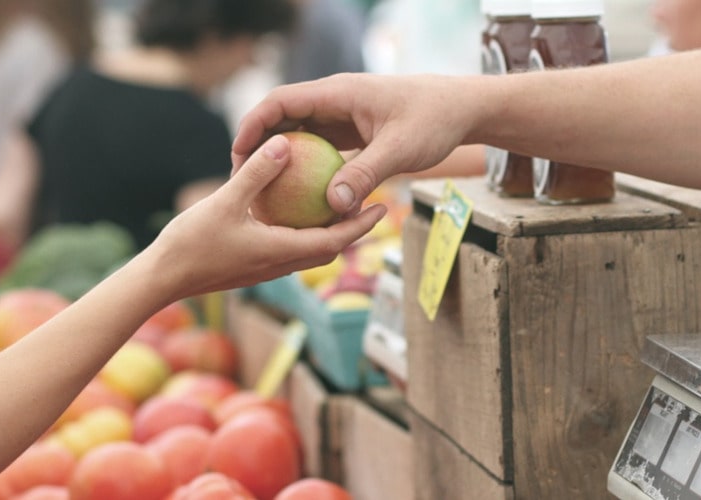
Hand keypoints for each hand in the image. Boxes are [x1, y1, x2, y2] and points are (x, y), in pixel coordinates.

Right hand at [145, 135, 386, 299]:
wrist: (161, 280)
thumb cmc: (190, 243)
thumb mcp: (224, 202)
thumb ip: (256, 174)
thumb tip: (284, 144)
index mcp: (281, 252)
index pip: (334, 241)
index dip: (361, 225)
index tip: (382, 207)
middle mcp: (279, 264)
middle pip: (328, 248)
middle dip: (352, 229)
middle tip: (371, 203)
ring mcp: (265, 268)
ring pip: (308, 250)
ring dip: (327, 231)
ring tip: (338, 204)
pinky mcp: (251, 266)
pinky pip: (287, 248)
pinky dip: (301, 232)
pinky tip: (293, 211)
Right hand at [232, 73, 483, 213]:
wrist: (462, 109)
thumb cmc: (434, 120)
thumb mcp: (400, 150)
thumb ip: (365, 174)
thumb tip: (333, 205)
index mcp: (338, 93)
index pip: (281, 101)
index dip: (254, 125)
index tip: (238, 155)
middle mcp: (335, 101)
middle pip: (283, 118)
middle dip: (259, 145)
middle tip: (242, 180)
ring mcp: (343, 116)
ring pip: (300, 134)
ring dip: (281, 158)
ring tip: (263, 191)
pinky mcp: (353, 131)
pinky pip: (320, 148)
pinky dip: (306, 167)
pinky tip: (300, 197)